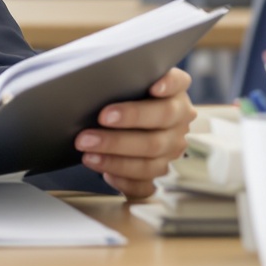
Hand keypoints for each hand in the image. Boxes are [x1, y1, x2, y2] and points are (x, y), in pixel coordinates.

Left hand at [79, 67, 194, 199]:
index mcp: (173, 93)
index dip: (169, 83)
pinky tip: (105, 174)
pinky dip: (123, 179)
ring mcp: (172, 152)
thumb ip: (116, 81)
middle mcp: (179, 122)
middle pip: (162, 120)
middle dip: (130, 119)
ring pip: (151, 156)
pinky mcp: (160, 177)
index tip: (154, 86)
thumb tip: (89, 83)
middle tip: (100, 119)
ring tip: (87, 152)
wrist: (122, 133)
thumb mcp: (121, 88)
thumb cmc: (118, 104)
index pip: (178, 82)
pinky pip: (145, 184)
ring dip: (116, 156)